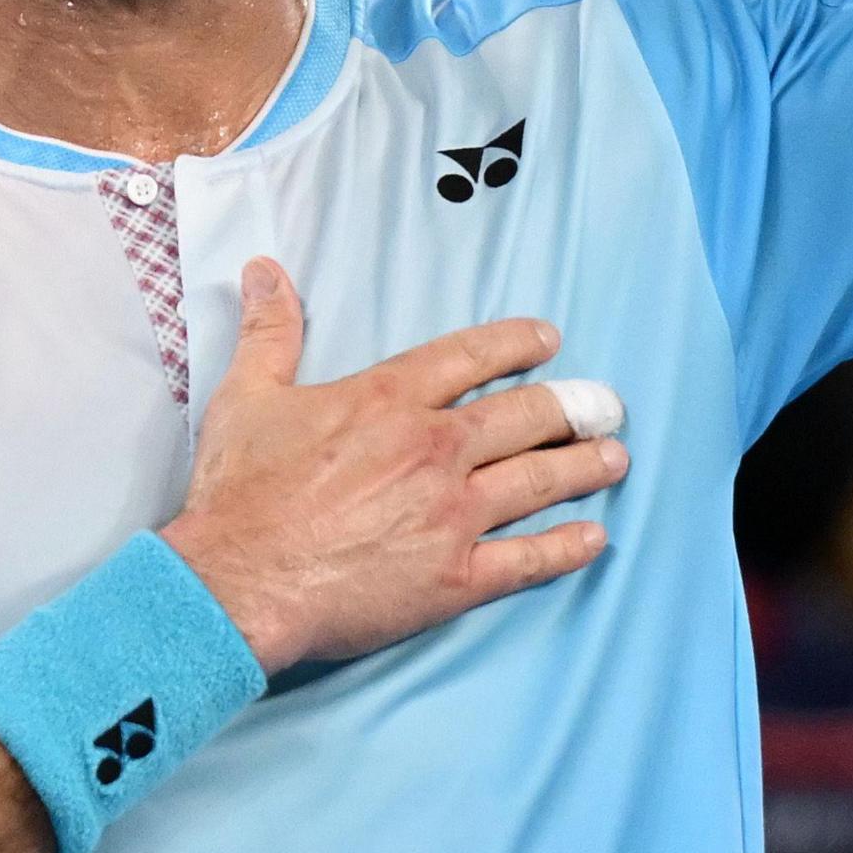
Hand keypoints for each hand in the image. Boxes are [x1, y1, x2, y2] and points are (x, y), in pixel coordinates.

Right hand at [161, 261, 629, 672]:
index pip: (470, 357)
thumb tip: (266, 270)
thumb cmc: (238, 492)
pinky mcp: (454, 578)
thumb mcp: (247, 395)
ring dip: (583, 467)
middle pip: (523, 416)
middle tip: (606, 405)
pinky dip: (565, 548)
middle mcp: (434, 449)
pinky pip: (527, 559)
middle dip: (572, 408)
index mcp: (389, 399)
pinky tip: (593, 539)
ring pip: (538, 480)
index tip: (549, 340)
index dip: (515, 344)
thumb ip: (270, 330)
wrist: (237, 582)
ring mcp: (451, 514)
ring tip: (615, 458)